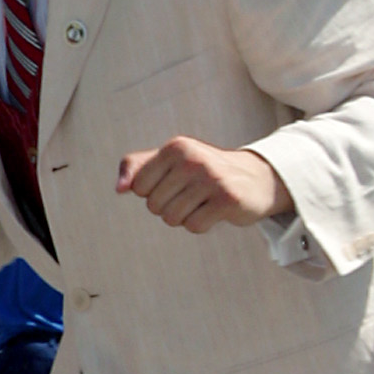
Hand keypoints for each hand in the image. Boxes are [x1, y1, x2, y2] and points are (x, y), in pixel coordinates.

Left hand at [116, 136, 290, 232]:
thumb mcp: (170, 161)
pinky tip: (214, 211)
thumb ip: (137, 167)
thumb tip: (119, 188)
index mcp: (175, 147)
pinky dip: (201, 225)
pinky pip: (193, 226)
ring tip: (202, 202)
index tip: (174, 184)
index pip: (139, 187)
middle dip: (169, 207)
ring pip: (172, 218)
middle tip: (192, 195)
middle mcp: (192, 159)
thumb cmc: (204, 171)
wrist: (255, 178)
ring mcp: (211, 178)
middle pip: (154, 206)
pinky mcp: (227, 199)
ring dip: (184, 217)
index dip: (153, 193)